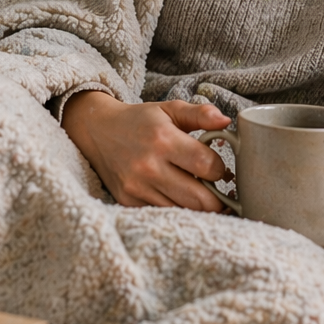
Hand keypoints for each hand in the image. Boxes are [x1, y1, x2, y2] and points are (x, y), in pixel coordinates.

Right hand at [60, 91, 232, 209]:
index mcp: (164, 140)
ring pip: (184, 211)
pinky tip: (177, 196)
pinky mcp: (128, 201)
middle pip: (200, 199)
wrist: (98, 131)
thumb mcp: (170, 109)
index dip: (220, 169)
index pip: (207, 166)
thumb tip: (226, 122)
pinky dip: (176, 209)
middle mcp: (149, 167)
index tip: (218, 167)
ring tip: (199, 192)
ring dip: (197, 206)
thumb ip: (200, 114)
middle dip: (217, 197)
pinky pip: (163, 214)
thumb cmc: (140, 120)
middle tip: (218, 189)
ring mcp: (137, 187)